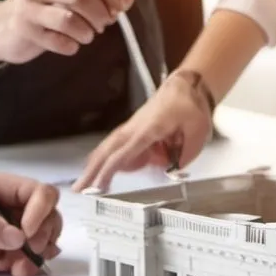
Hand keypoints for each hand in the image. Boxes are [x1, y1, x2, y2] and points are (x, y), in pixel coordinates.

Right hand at [0, 0, 133, 65]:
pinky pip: (58, 41)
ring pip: (69, 18)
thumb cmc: (46, 5)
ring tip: (89, 35)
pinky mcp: (24, 30)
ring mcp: (27, 6)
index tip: (124, 3)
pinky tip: (73, 45)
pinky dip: (73, 46)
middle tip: (107, 23)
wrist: (6, 28)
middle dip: (102, 12)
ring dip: (89, 31)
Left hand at [0, 169, 61, 275]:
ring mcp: (2, 225)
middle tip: (19, 260)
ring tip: (2, 268)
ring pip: (38, 239)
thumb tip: (17, 236)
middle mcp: (1, 202)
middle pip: (45, 216)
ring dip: (27, 256)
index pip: (34, 191)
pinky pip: (23, 255)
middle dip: (38, 240)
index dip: (40, 212)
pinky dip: (16, 265)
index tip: (27, 236)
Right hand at [73, 69, 213, 191]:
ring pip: (107, 149)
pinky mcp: (133, 132)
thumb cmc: (189, 106)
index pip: (124, 152)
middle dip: (91, 171)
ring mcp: (131, 130)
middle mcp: (134, 129)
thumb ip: (185, 155)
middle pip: (107, 151)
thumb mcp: (197, 132)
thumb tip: (171, 170)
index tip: (99, 185)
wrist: (185, 86)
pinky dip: (105, 160)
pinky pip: (116, 148)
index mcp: (148, 129)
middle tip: (78, 189)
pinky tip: (98, 173)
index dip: (110, 170)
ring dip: (94, 167)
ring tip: (82, 186)